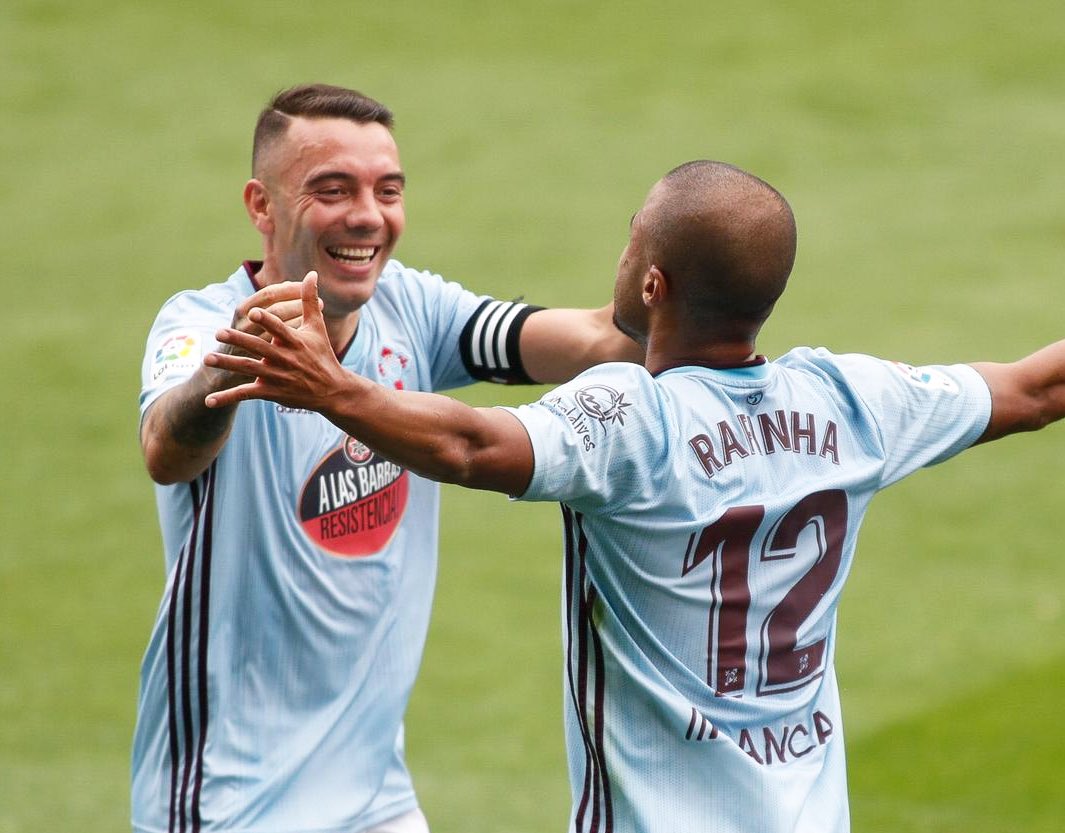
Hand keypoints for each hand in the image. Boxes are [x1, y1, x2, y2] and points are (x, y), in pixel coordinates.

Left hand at [204, 272, 345, 410]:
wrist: (331, 390)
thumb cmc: (322, 354)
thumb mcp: (317, 327)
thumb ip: (309, 299)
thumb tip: (311, 273)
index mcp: (295, 341)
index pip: (280, 328)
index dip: (267, 321)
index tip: (254, 313)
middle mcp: (286, 358)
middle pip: (259, 348)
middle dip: (239, 340)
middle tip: (218, 332)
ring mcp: (277, 376)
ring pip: (249, 369)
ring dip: (227, 364)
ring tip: (207, 359)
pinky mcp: (272, 392)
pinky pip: (246, 394)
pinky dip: (228, 398)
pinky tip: (209, 400)